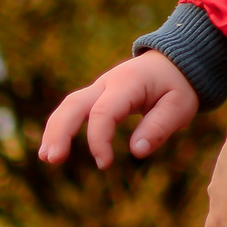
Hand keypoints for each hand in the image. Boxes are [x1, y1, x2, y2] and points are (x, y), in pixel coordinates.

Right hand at [38, 51, 198, 168]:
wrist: (175, 62)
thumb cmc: (178, 86)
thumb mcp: (180, 106)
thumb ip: (160, 127)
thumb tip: (136, 151)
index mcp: (128, 83)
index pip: (103, 112)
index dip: (99, 140)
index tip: (105, 164)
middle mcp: (107, 82)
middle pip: (74, 104)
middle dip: (60, 131)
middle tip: (52, 160)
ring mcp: (99, 87)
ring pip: (68, 105)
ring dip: (54, 131)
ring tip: (46, 158)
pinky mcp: (97, 95)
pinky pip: (73, 109)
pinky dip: (60, 127)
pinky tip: (51, 149)